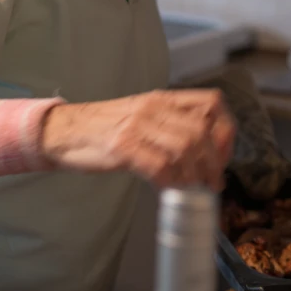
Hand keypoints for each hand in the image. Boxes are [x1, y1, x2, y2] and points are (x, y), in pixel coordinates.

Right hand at [41, 89, 234, 190]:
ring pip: (185, 148)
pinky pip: (160, 166)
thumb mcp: (143, 115)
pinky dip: (171, 182)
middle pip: (201, 131)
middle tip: (213, 182)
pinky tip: (169, 189)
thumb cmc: (105, 127)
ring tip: (195, 190)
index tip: (223, 154)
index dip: (224, 129)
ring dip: (196, 175)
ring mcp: (137, 126)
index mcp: (162, 99)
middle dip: (214, 162)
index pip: (211, 102)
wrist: (65, 130)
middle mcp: (153, 108)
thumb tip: (205, 151)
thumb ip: (171, 125)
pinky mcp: (122, 146)